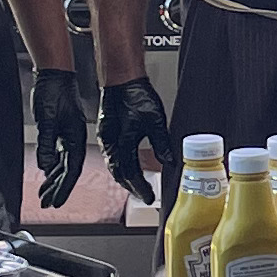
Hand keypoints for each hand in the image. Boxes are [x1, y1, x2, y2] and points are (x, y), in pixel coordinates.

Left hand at [31, 67, 89, 209]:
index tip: (56, 203)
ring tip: (44, 193)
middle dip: (58, 189)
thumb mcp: (47, 121)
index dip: (63, 189)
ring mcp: (69, 135)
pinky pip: (59, 154)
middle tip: (48, 204)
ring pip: (62, 164)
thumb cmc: (54, 94)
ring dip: (54, 179)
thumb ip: (47, 144)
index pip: (71, 171)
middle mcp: (75, 139)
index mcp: (76, 139)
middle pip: (68, 171)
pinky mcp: (62, 130)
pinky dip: (52, 166)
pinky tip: (47, 173)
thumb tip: (45, 166)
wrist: (55, 75)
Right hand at [97, 73, 174, 206]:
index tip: (149, 197)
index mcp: (122, 141)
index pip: (130, 173)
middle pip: (120, 174)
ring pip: (114, 167)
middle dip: (132, 187)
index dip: (140, 187)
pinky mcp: (106, 134)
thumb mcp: (155, 118)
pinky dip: (119, 168)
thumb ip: (161, 142)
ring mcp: (106, 139)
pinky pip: (111, 158)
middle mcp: (111, 143)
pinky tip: (126, 170)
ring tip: (136, 187)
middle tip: (143, 195)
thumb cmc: (136, 94)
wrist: (122, 79)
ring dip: (125, 179)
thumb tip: (169, 161)